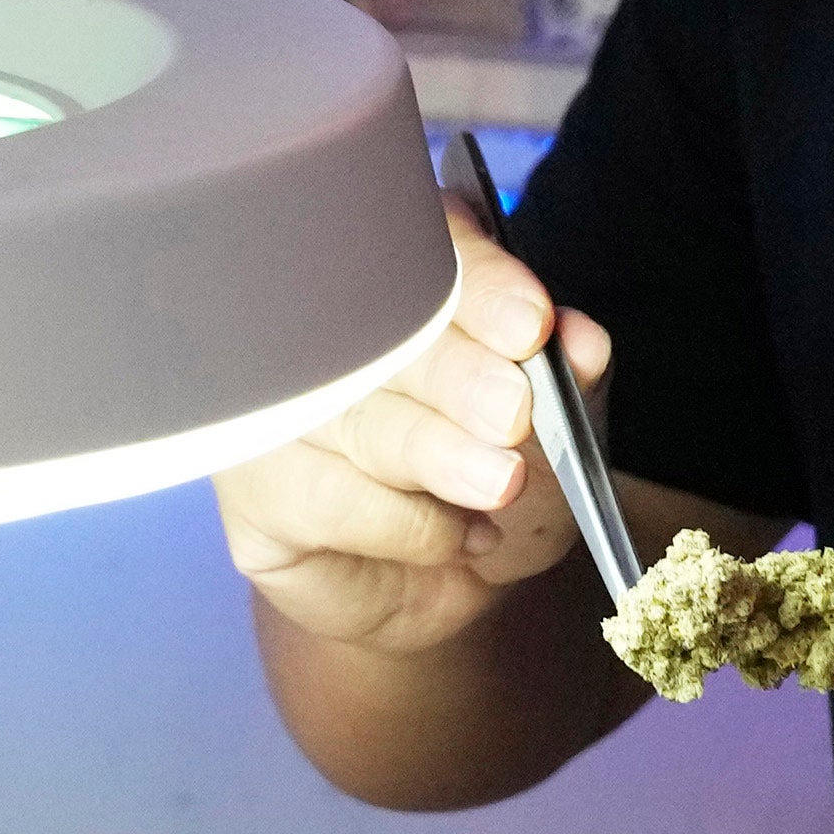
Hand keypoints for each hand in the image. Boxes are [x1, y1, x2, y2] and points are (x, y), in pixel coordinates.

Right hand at [214, 200, 612, 658]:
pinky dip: (406, 524)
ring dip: (435, 452)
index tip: (530, 324)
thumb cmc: (488, 481)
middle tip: (512, 412)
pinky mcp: (253, 493)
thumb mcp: (555, 430)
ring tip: (500, 482)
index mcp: (397, 276)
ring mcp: (274, 408)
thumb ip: (568, 379)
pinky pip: (326, 496)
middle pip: (374, 330)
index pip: (422, 248)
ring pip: (352, 416)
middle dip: (455, 373)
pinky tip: (455, 536)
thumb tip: (580, 341)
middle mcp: (320, 330)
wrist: (440, 585)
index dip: (478, 283)